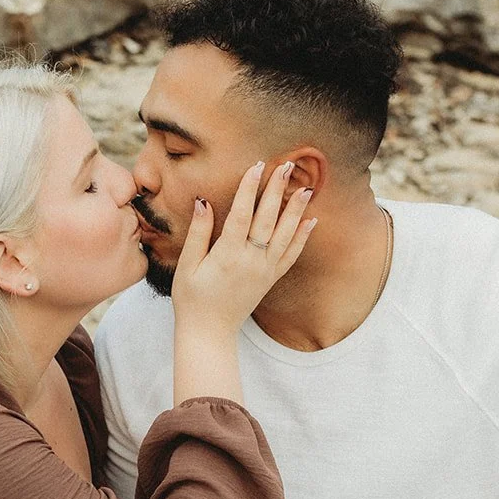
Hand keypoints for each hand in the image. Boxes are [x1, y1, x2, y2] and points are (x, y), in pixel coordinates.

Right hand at [171, 160, 316, 339]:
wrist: (210, 332)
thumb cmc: (192, 299)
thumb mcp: (187, 265)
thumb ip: (199, 233)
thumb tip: (204, 201)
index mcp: (228, 255)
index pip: (242, 214)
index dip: (250, 188)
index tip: (257, 166)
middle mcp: (251, 261)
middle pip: (268, 219)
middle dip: (277, 190)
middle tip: (287, 166)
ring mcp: (265, 271)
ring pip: (285, 235)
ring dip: (296, 210)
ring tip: (306, 188)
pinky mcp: (271, 279)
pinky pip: (291, 255)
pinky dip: (302, 238)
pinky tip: (311, 221)